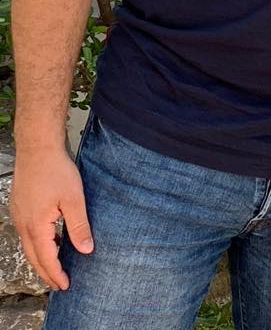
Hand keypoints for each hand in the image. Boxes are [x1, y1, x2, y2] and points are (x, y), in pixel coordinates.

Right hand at [11, 147, 93, 289]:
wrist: (37, 148)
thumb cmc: (56, 170)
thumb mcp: (74, 199)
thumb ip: (79, 226)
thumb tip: (86, 250)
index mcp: (36, 226)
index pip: (46, 259)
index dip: (56, 274)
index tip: (66, 285)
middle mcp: (23, 225)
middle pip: (34, 257)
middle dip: (47, 273)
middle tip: (60, 284)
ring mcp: (19, 216)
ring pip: (30, 245)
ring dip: (42, 258)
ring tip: (57, 266)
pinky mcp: (21, 207)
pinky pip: (29, 233)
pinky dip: (39, 243)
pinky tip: (52, 239)